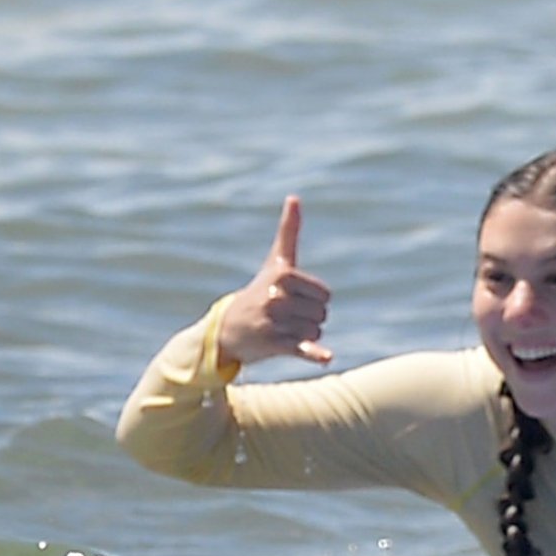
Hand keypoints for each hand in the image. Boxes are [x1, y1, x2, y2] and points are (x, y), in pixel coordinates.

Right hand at [216, 196, 333, 366]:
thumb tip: (295, 197)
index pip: (325, 295)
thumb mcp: (275, 262)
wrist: (228, 330)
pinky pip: (302, 348)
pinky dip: (314, 354)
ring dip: (303, 335)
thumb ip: (288, 232)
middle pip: (322, 314)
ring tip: (279, 330)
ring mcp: (274, 321)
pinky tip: (326, 358)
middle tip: (283, 317)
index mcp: (283, 275)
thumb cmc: (259, 291)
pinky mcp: (273, 344)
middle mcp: (277, 297)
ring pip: (316, 332)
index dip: (313, 300)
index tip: (290, 298)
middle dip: (308, 318)